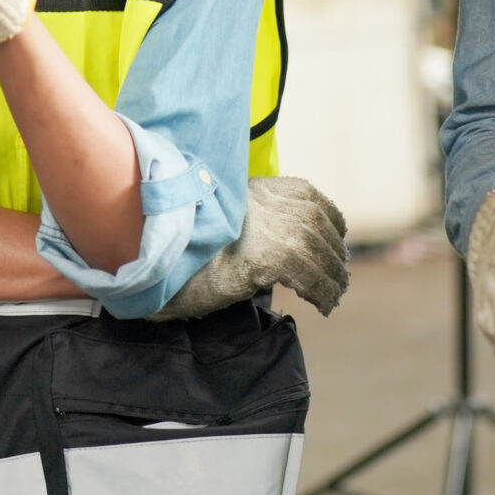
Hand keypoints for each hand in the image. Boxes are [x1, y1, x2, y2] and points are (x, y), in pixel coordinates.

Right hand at [156, 176, 349, 318]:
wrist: (155, 255)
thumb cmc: (184, 248)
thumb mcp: (222, 224)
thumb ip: (249, 224)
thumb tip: (276, 246)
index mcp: (256, 189)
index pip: (308, 195)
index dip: (329, 220)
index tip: (336, 240)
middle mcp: (266, 202)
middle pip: (319, 224)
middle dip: (334, 253)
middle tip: (340, 280)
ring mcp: (268, 226)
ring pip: (318, 250)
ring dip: (332, 276)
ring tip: (334, 297)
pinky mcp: (267, 255)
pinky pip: (309, 275)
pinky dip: (322, 291)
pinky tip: (323, 305)